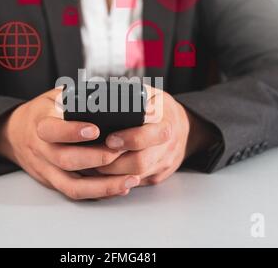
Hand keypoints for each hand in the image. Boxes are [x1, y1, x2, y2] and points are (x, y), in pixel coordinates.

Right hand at [0, 88, 140, 199]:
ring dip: (103, 186)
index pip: (52, 130)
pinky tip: (120, 188)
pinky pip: (75, 193)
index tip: (96, 130)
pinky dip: (99, 193)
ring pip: (72, 186)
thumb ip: (76, 96)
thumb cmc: (42, 112)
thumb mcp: (54, 97)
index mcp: (40, 123)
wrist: (14, 134)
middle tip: (120, 152)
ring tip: (129, 180)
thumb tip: (108, 93)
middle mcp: (41, 150)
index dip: (72, 131)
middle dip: (96, 158)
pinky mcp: (53, 183)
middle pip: (65, 160)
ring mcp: (46, 170)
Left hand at [96, 87, 215, 185]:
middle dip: (112, 161)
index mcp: (165, 124)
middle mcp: (167, 147)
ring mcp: (163, 164)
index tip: (109, 138)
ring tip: (91, 163)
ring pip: (135, 177)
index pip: (146, 136)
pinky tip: (102, 173)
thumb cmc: (162, 109)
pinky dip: (117, 180)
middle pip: (139, 162)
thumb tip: (106, 93)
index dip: (127, 140)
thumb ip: (134, 94)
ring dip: (111, 173)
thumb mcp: (152, 94)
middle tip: (92, 155)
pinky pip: (135, 184)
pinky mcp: (157, 176)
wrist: (186, 129)